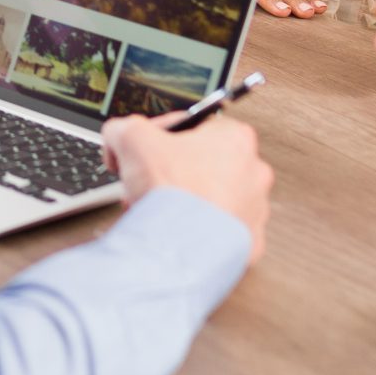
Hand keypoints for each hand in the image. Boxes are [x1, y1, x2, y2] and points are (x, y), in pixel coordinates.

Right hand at [101, 111, 273, 264]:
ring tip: (157, 211)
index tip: (145, 151)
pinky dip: (199, 231)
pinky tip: (175, 232)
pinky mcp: (248, 243)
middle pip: (203, 164)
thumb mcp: (132, 139)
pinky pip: (220, 231)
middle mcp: (253, 172)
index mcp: (235, 139)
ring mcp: (254, 210)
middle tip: (149, 184)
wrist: (179, 248)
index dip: (161, 137)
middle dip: (172, 173)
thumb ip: (126, 128)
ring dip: (185, 202)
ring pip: (213, 199)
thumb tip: (121, 133)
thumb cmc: (170, 193)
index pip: (194, 126)